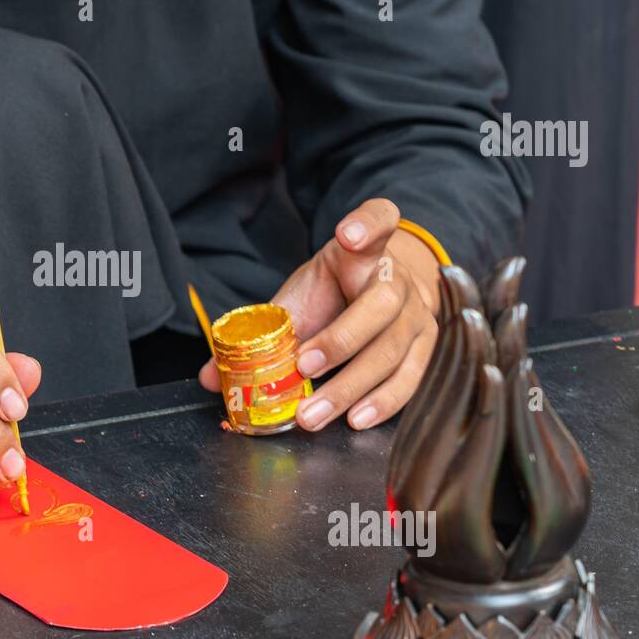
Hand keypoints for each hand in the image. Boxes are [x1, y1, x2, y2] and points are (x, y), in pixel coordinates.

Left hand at [200, 198, 439, 431]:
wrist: (382, 298)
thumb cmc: (337, 295)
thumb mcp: (299, 297)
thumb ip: (260, 330)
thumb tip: (211, 376)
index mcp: (364, 252)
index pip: (378, 219)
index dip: (367, 224)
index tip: (349, 234)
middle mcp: (399, 278)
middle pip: (381, 304)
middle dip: (341, 339)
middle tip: (303, 367)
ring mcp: (419, 313)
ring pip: (393, 349)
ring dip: (352, 386)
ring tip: (316, 413)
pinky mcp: (427, 346)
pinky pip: (411, 378)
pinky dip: (383, 402)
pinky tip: (356, 419)